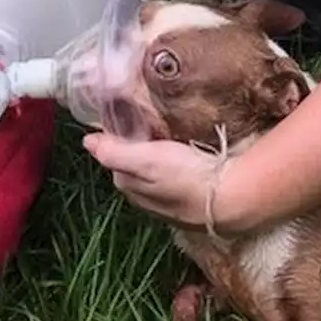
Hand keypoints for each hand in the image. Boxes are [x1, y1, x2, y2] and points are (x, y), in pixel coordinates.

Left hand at [82, 132, 241, 234]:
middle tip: (150, 122)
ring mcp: (170, 202)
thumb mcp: (145, 160)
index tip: (129, 118)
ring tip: (170, 135)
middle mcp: (147, 198)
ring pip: (157, 173)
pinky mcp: (192, 201)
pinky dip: (178, 165)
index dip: (120, 138)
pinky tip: (188, 155)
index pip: (115, 158)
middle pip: (135, 167)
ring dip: (159, 157)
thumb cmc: (188, 177)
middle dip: (138, 148)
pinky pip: (177, 178)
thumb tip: (87, 142)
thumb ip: (114, 152)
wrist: (233, 199)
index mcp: (130, 187)